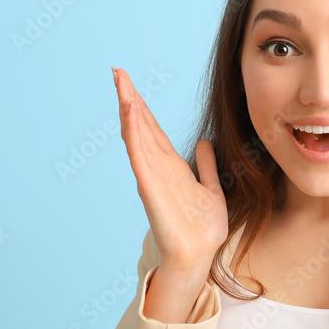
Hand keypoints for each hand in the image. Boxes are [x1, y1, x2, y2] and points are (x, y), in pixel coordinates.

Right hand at [112, 67, 227, 280]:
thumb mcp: (211, 189)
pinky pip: (140, 155)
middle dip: (130, 98)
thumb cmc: (203, 229)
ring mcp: (152, 176)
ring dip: (129, 109)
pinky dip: (134, 133)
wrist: (199, 255)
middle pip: (140, 126)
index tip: (131, 83)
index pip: (153, 129)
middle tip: (117, 72)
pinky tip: (129, 114)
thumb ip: (207, 166)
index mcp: (171, 166)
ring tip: (121, 84)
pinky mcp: (150, 187)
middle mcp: (158, 167)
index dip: (143, 106)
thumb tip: (204, 144)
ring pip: (137, 135)